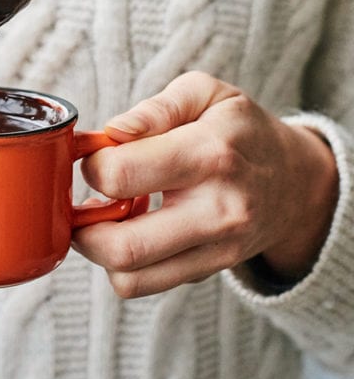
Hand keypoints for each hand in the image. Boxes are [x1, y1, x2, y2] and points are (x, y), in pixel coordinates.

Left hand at [72, 71, 338, 297]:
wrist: (296, 181)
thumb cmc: (240, 130)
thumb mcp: (206, 94)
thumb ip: (156, 108)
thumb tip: (112, 132)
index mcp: (210, 154)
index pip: (121, 175)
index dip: (91, 164)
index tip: (95, 154)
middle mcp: (216, 211)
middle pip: (122, 247)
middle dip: (81, 225)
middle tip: (84, 198)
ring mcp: (216, 249)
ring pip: (130, 278)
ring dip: (98, 250)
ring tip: (105, 217)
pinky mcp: (210, 271)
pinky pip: (146, 284)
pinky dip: (124, 262)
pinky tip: (133, 228)